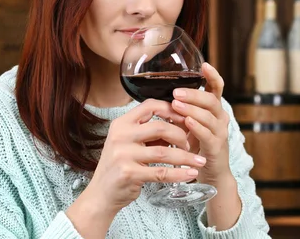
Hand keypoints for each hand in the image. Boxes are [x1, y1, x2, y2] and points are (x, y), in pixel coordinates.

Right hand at [85, 99, 207, 217]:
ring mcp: (124, 155)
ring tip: (199, 161)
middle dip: (181, 135)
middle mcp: (121, 136)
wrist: (101, 194)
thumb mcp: (129, 143)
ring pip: (164, 152)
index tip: (185, 117)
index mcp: (121, 123)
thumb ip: (150, 133)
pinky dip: (179, 173)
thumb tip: (180, 124)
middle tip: (190, 144)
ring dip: (186, 157)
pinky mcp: (129, 174)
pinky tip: (190, 173)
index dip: (171, 109)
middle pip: (160, 127)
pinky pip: (161, 172)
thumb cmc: (119, 166)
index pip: (150, 106)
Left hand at [171, 62, 230, 185]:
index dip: (212, 76)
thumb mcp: (189, 124)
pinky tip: (187, 122)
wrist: (210, 174)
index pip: (217, 88)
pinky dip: (197, 127)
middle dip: (194, 94)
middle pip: (212, 100)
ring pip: (209, 116)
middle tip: (177, 92)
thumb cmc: (196, 145)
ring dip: (192, 109)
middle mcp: (220, 118)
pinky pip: (208, 134)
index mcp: (214, 109)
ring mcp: (220, 133)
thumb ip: (181, 110)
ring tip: (177, 104)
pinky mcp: (216, 148)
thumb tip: (161, 95)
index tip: (204, 64)